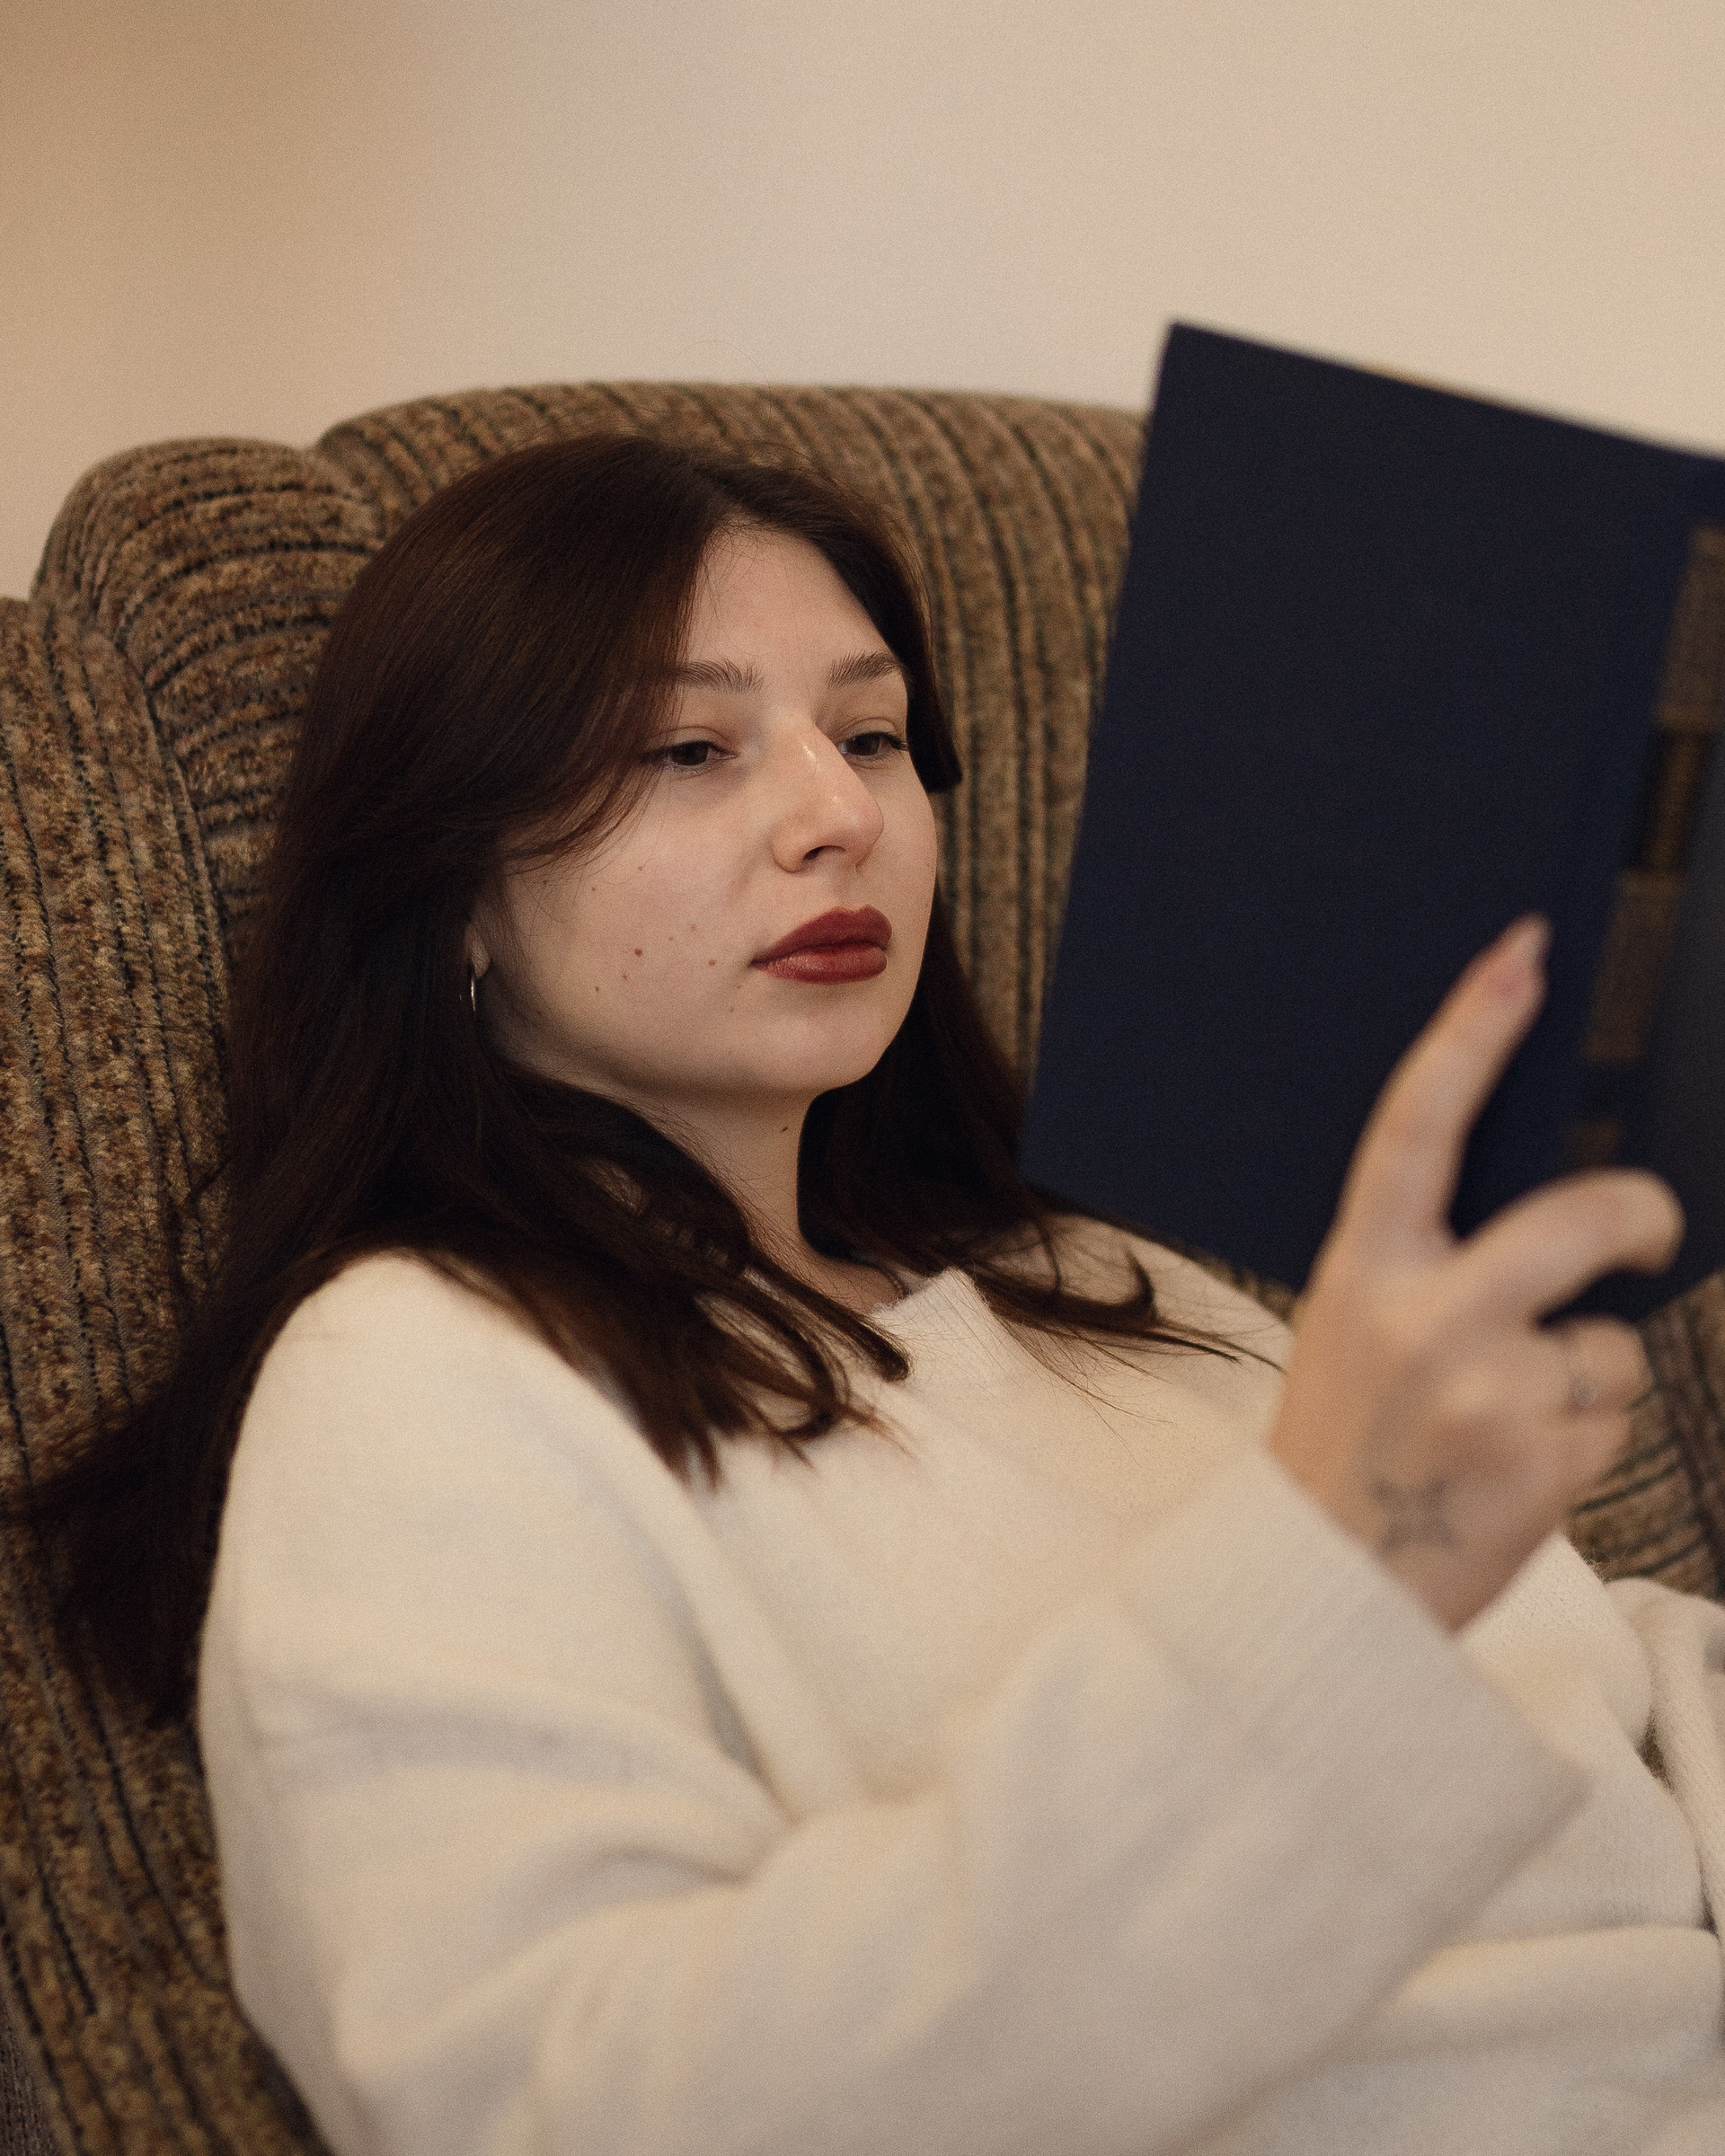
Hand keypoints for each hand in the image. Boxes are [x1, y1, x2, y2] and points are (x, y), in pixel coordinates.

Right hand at [1268, 917, 1681, 1630]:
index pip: (1417, 1125)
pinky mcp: (1544, 1463)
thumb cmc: (1347, 1441)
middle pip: (1580, 1220)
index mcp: (1361, 1270)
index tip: (1523, 955)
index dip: (1471, 1031)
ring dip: (1585, 1378)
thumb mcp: (1351, 1327)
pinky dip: (1584, 1442)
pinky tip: (1516, 1472)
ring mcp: (1487, 1392)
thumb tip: (1554, 1215)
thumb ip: (1428, 1265)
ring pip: (1610, 1342)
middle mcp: (1423, 1319)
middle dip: (1637, 1216)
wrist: (1325, 1582)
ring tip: (1505, 1424)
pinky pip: (1614, 1421)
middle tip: (1645, 1226)